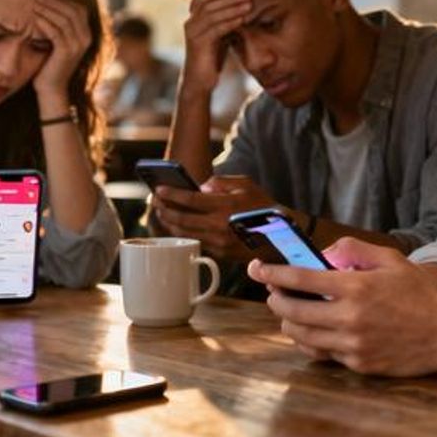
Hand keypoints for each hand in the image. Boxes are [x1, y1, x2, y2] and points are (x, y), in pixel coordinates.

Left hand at [32, 0, 91, 98]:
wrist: (52, 88)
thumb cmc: (51, 63)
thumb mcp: (59, 42)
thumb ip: (60, 27)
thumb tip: (50, 5)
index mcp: (87, 34)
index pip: (79, 9)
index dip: (63, 0)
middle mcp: (86, 38)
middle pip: (72, 11)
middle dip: (54, 2)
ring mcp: (78, 46)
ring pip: (64, 19)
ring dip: (48, 9)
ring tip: (34, 4)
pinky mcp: (67, 52)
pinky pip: (56, 32)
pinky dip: (45, 23)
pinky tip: (34, 18)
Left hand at [152, 175, 272, 260]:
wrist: (282, 236)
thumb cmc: (263, 206)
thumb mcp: (245, 184)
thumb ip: (221, 182)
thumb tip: (201, 187)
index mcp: (226, 206)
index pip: (191, 200)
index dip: (172, 194)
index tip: (158, 190)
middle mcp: (220, 226)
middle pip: (182, 220)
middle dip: (165, 210)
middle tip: (155, 202)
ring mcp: (220, 242)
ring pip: (186, 233)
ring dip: (171, 223)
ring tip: (162, 213)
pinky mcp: (221, 253)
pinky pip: (197, 241)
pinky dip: (185, 233)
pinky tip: (179, 225)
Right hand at [181, 0, 250, 95]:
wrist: (200, 82)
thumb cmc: (212, 59)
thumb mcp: (219, 36)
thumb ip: (224, 22)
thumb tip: (241, 7)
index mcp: (193, 20)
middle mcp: (190, 24)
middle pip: (208, 3)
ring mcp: (192, 34)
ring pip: (212, 14)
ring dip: (232, 8)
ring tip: (248, 5)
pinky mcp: (197, 44)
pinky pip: (215, 29)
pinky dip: (229, 22)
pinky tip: (242, 20)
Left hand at [247, 237, 436, 375]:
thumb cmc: (420, 293)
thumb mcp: (390, 259)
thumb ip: (355, 249)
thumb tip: (327, 250)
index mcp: (355, 287)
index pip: (300, 278)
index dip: (272, 272)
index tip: (256, 268)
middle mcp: (349, 317)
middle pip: (292, 311)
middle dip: (275, 299)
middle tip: (273, 291)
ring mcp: (353, 344)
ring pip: (302, 336)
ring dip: (288, 322)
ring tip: (288, 311)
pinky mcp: (359, 364)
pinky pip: (322, 354)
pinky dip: (310, 341)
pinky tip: (310, 331)